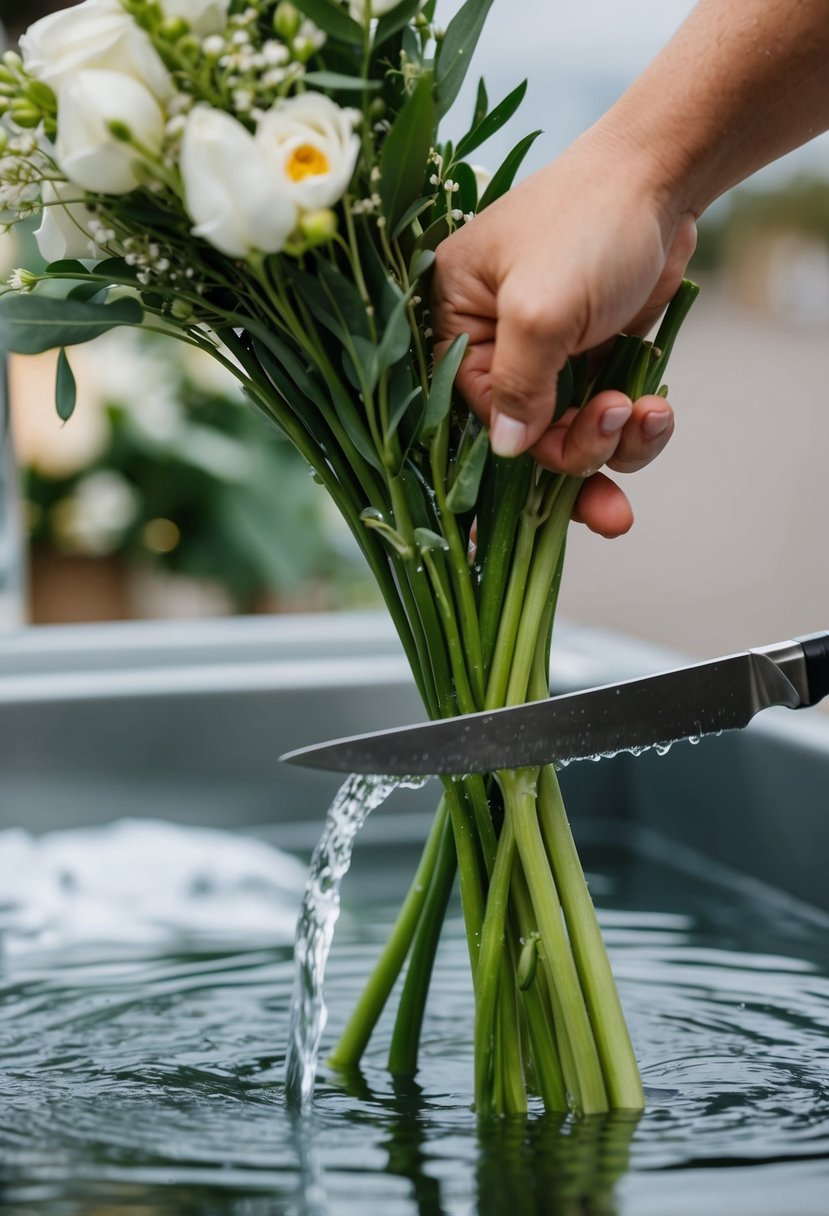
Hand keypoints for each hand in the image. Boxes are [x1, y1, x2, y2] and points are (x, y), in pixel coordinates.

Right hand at [431, 131, 696, 536]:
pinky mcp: (596, 359)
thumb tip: (505, 449)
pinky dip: (637, 428)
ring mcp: (550, 357)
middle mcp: (495, 346)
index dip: (518, 451)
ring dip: (613, 446)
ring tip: (649, 415)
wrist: (664, 176)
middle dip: (575, 460)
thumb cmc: (588, 223)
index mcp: (456, 324)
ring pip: (572, 438)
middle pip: (523, 439)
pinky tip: (660, 409)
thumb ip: (516, 385)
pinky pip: (609, 421)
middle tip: (615, 466)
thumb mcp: (541, 308)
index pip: (473, 413)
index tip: (566, 455)